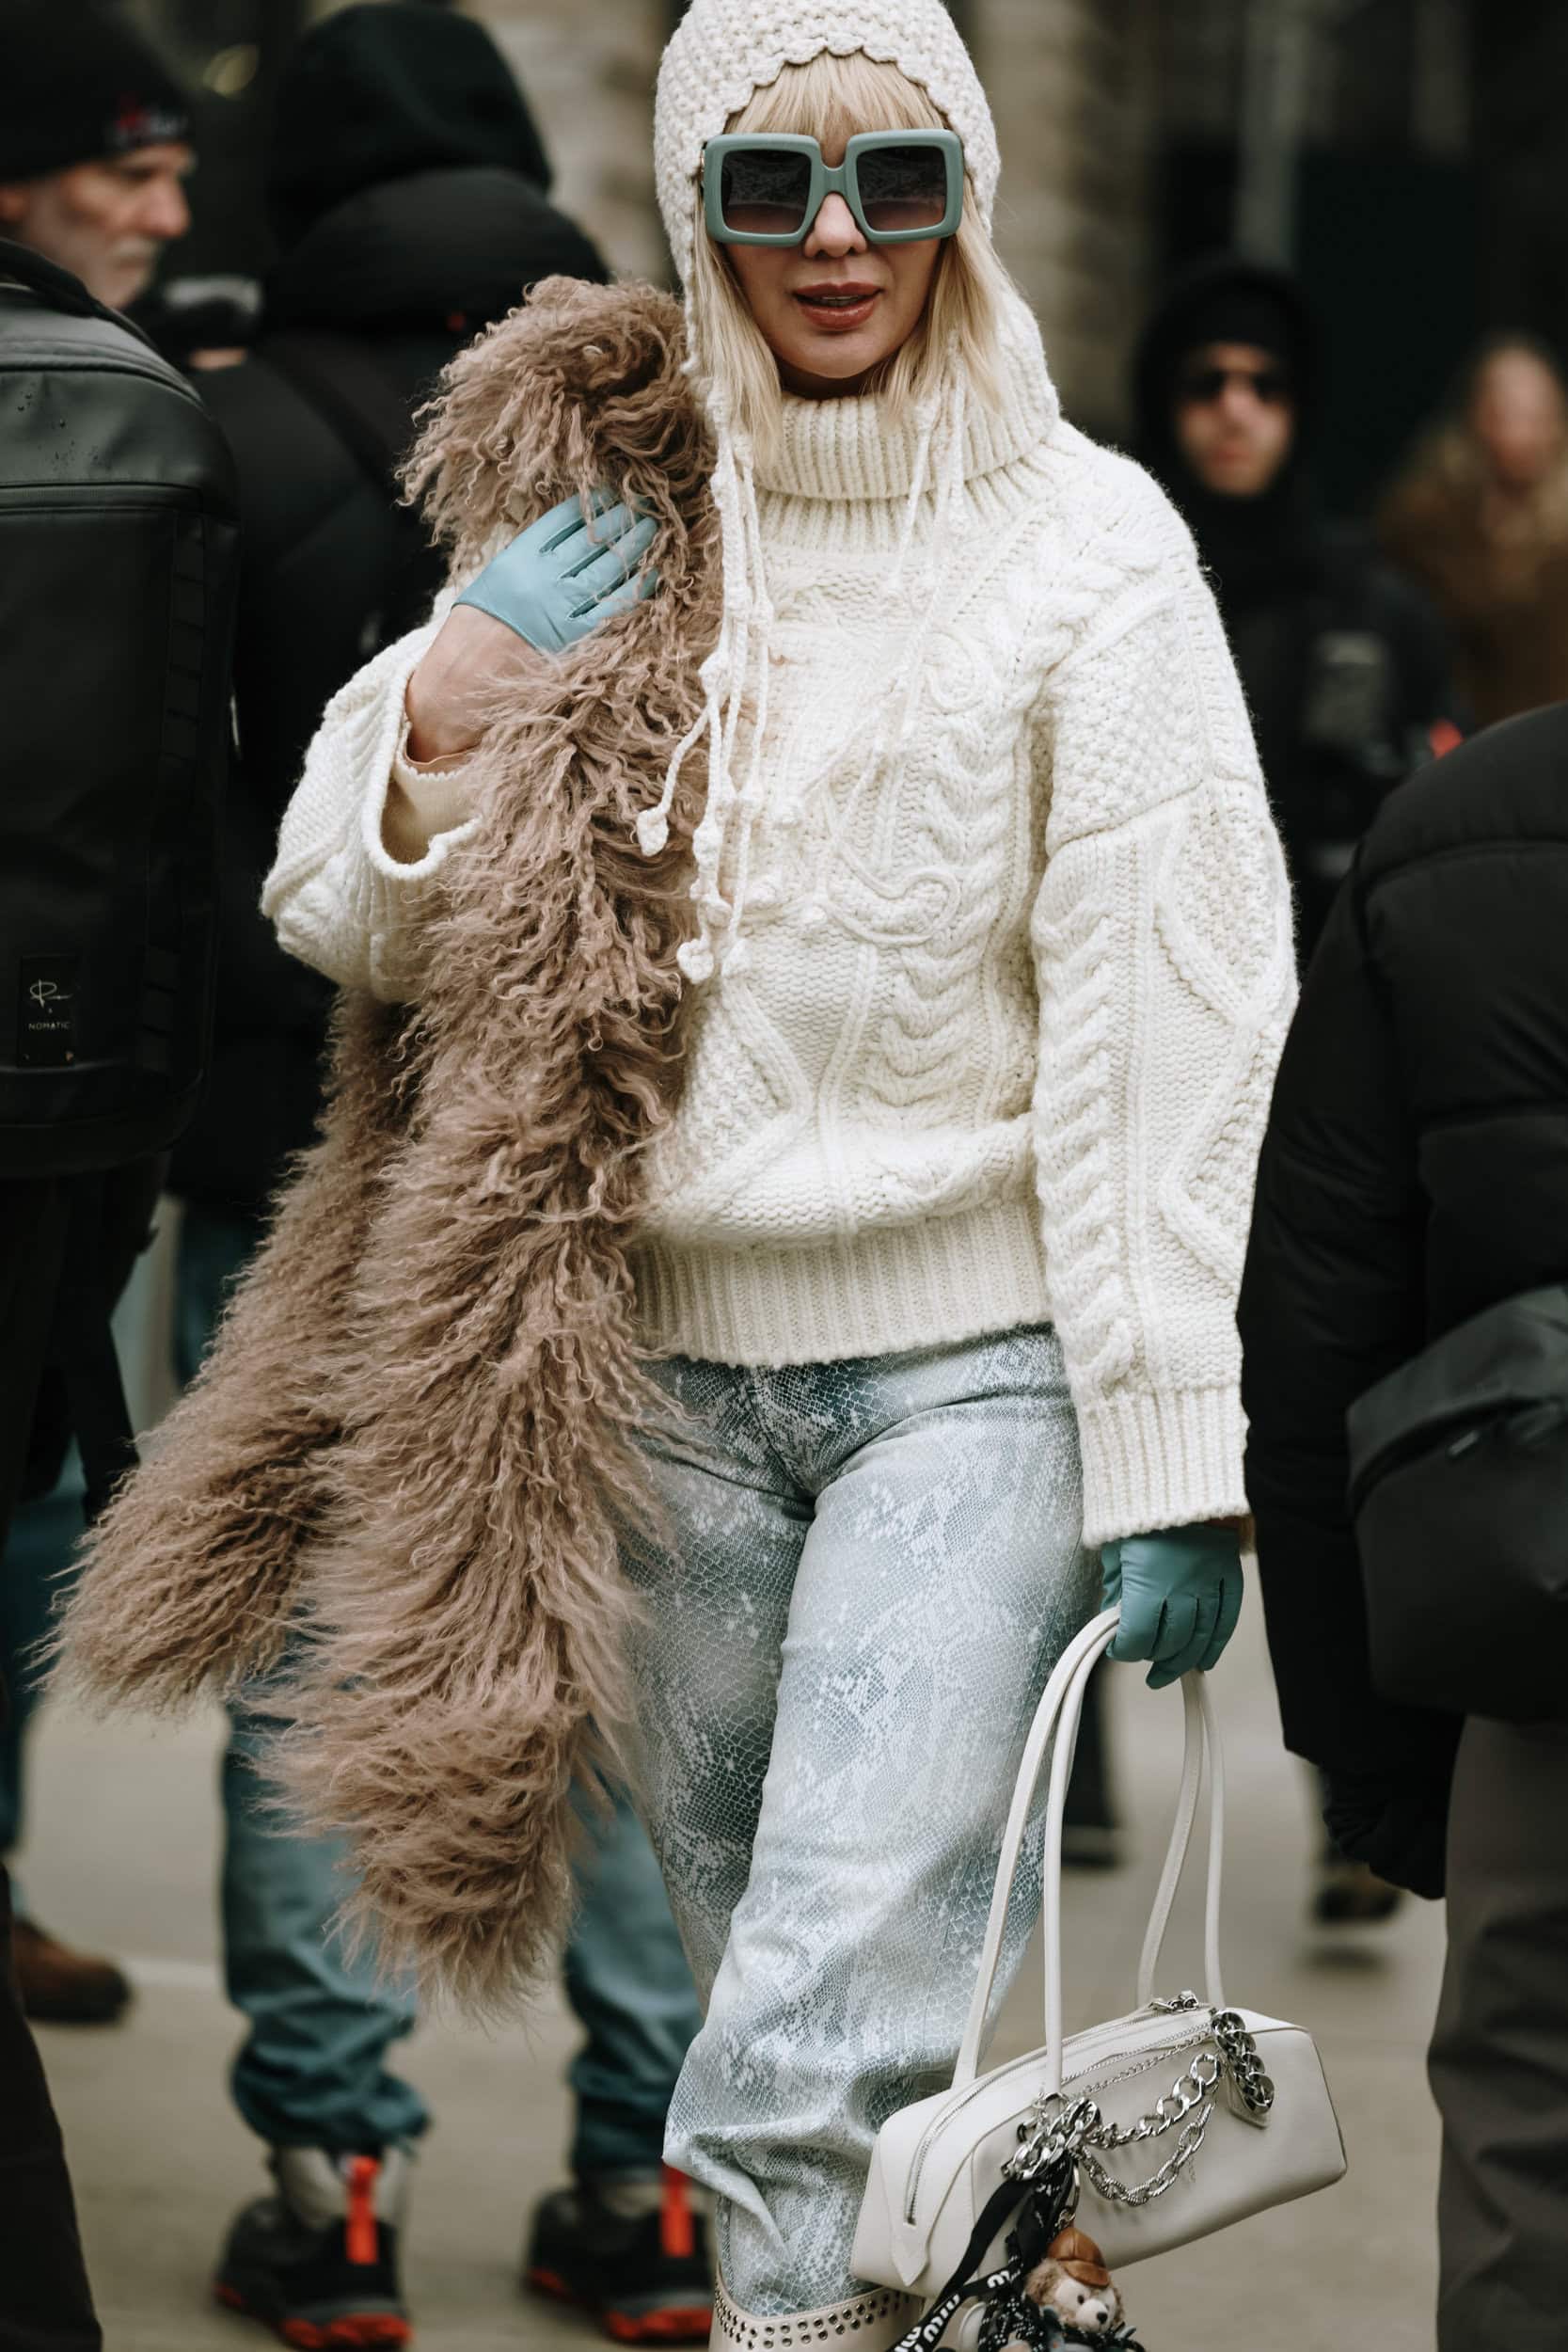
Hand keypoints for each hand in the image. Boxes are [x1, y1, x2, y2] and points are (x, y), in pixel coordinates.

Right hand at [455, 488, 656, 652]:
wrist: (463, 681)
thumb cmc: (474, 632)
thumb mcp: (492, 580)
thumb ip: (527, 560)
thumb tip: (564, 540)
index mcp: (517, 559)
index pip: (561, 522)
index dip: (589, 505)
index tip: (609, 493)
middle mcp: (541, 580)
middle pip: (590, 541)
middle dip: (620, 520)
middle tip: (644, 505)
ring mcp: (559, 609)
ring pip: (606, 569)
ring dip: (633, 547)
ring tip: (652, 530)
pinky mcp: (575, 639)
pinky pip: (612, 609)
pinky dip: (635, 590)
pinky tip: (652, 574)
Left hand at [1101, 1525, 1242, 1689]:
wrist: (1180, 1477)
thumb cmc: (1141, 1510)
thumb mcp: (1114, 1548)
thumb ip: (1114, 1589)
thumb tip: (1114, 1621)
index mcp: (1147, 1582)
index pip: (1137, 1637)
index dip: (1125, 1651)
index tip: (1118, 1650)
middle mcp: (1181, 1588)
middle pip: (1171, 1643)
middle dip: (1154, 1658)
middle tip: (1145, 1663)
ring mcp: (1209, 1583)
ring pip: (1199, 1638)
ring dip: (1184, 1661)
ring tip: (1169, 1671)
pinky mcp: (1229, 1576)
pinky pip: (1226, 1621)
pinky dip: (1215, 1645)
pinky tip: (1204, 1660)